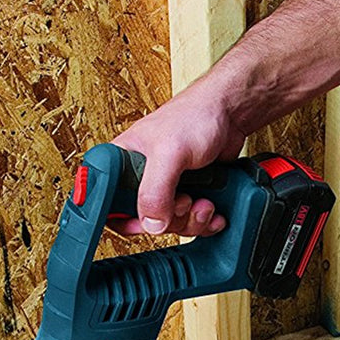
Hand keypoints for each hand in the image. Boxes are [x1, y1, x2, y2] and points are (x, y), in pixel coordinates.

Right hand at [112, 78, 247, 236]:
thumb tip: (151, 223)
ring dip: (192, 219)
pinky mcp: (188, 192)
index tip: (142, 225)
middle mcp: (141, 176)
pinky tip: (215, 208)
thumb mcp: (170, 153)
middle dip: (171, 219)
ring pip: (171, 223)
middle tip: (185, 200)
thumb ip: (156, 190)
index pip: (108, 202)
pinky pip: (191, 220)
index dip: (123, 219)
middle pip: (144, 220)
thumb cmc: (196, 115)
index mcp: (123, 162)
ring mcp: (166, 186)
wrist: (231, 113)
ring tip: (205, 201)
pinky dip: (205, 220)